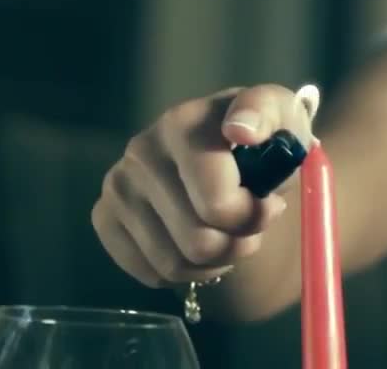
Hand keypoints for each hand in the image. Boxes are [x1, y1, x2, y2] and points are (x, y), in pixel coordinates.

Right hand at [91, 84, 318, 286]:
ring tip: (228, 233)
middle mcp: (141, 151)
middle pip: (198, 241)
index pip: (216, 204)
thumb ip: (268, 115)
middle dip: (237, 243)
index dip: (253, 217)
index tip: (271, 204)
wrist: (235, 154)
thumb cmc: (264, 139)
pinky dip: (183, 272)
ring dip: (213, 261)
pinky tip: (197, 242)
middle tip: (250, 225)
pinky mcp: (105, 216)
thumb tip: (241, 130)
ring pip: (173, 263)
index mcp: (182, 124)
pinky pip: (148, 271)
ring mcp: (118, 185)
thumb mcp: (282, 117)